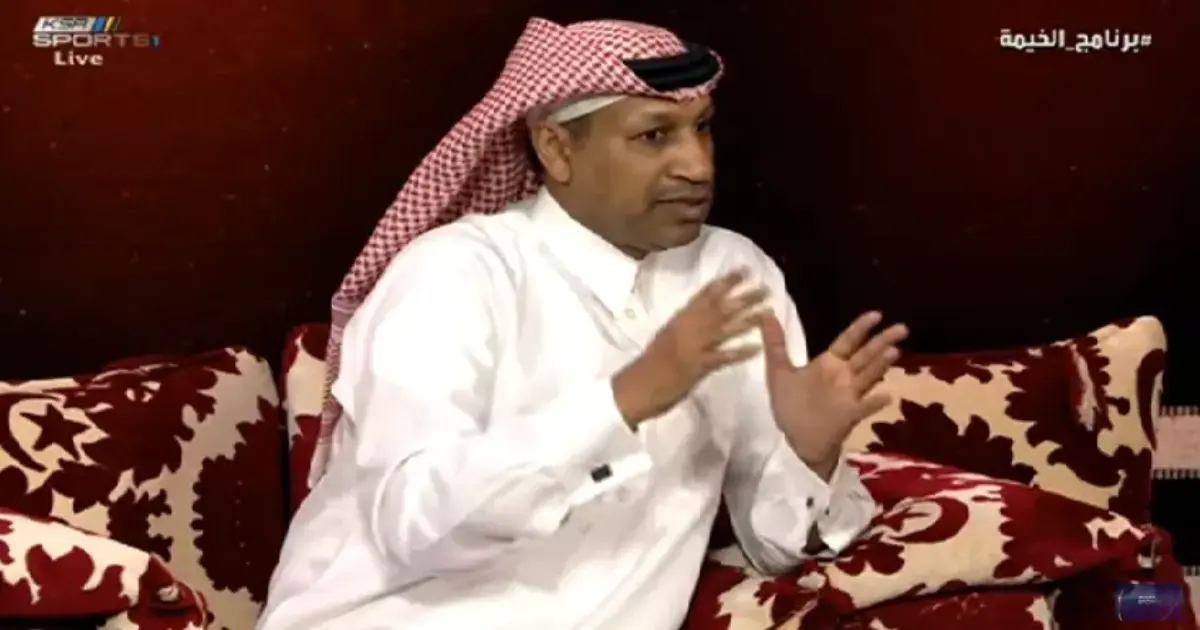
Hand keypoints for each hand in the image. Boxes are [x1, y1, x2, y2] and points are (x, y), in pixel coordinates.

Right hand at [614, 268, 769, 425]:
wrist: (635, 388)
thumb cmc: (648, 366)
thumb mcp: (666, 338)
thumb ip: (684, 327)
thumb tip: (700, 317)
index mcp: (679, 321)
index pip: (704, 296)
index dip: (725, 282)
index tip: (744, 271)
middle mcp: (687, 329)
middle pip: (719, 308)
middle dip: (743, 297)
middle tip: (766, 287)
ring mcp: (692, 347)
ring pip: (724, 329)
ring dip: (747, 319)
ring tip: (768, 311)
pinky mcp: (697, 367)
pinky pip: (722, 357)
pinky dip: (739, 352)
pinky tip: (756, 348)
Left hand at [762, 311, 908, 472]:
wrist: (792, 441)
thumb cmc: (789, 406)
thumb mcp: (778, 372)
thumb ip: (776, 344)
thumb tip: (767, 314)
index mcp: (828, 363)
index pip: (848, 340)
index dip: (861, 327)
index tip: (877, 314)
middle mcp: (843, 376)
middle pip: (867, 355)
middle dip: (883, 341)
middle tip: (902, 328)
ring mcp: (850, 396)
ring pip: (869, 376)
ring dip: (881, 365)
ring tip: (895, 352)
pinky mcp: (850, 416)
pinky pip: (865, 407)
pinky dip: (876, 402)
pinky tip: (888, 396)